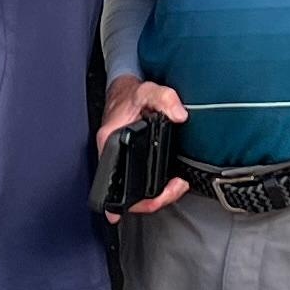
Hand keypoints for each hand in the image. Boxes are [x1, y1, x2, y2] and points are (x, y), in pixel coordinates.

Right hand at [97, 76, 188, 216]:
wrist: (123, 93)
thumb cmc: (129, 96)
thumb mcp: (148, 91)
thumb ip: (165, 99)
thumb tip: (179, 115)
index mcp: (110, 142)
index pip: (118, 181)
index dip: (136, 198)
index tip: (157, 198)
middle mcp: (111, 156)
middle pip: (129, 194)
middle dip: (155, 199)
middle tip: (175, 188)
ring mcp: (120, 161)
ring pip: (134, 192)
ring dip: (156, 195)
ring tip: (175, 186)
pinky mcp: (129, 161)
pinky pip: (138, 183)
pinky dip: (153, 188)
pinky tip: (166, 187)